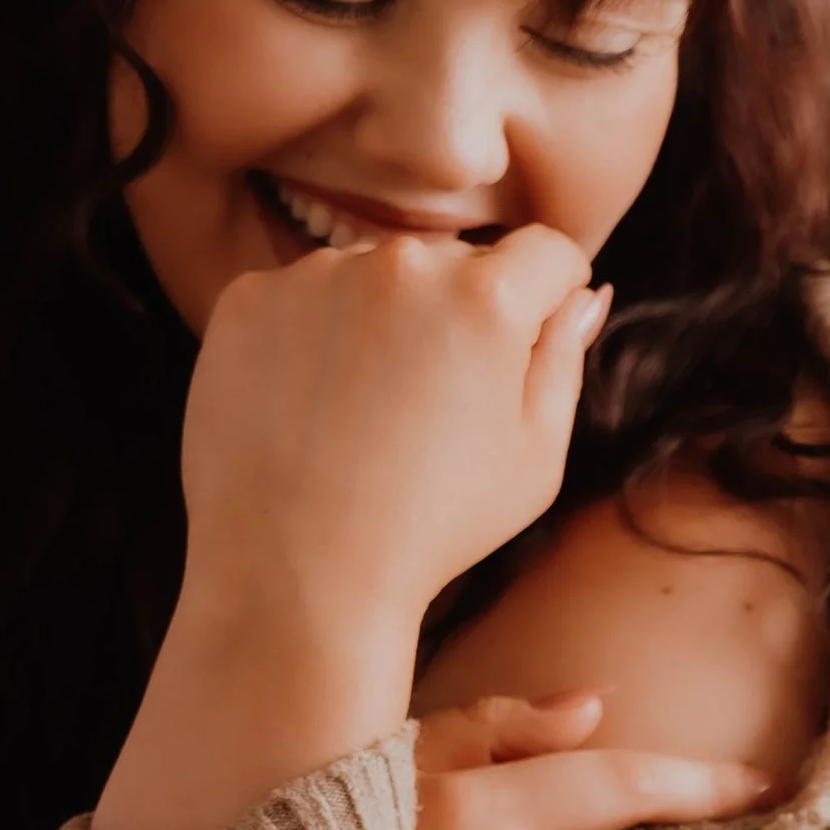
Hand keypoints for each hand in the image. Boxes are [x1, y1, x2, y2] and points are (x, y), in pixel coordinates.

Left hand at [176, 226, 608, 655]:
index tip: (525, 344)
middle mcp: (400, 263)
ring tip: (364, 413)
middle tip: (433, 403)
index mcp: (485, 296)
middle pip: (454, 261)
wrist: (296, 576)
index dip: (549, 298)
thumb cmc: (431, 528)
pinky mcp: (247, 299)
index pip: (544, 253)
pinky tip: (310, 406)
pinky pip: (300, 296)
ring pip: (373, 275)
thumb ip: (564, 357)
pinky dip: (310, 335)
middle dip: (458, 310)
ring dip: (381, 318)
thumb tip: (581, 293)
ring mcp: (314, 275)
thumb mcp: (536, 455)